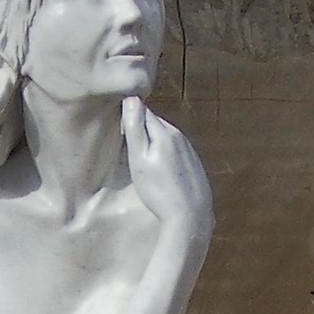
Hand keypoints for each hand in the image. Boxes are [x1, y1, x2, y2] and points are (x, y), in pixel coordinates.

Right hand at [121, 98, 212, 247]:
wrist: (190, 216)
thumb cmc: (159, 191)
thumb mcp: (139, 160)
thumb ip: (135, 129)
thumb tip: (131, 98)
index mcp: (165, 132)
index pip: (143, 112)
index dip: (129, 117)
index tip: (119, 129)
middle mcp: (179, 136)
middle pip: (155, 124)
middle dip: (142, 130)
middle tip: (128, 147)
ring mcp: (189, 150)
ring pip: (166, 138)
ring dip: (154, 143)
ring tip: (144, 162)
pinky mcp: (194, 164)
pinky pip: (176, 152)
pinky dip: (166, 156)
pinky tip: (161, 174)